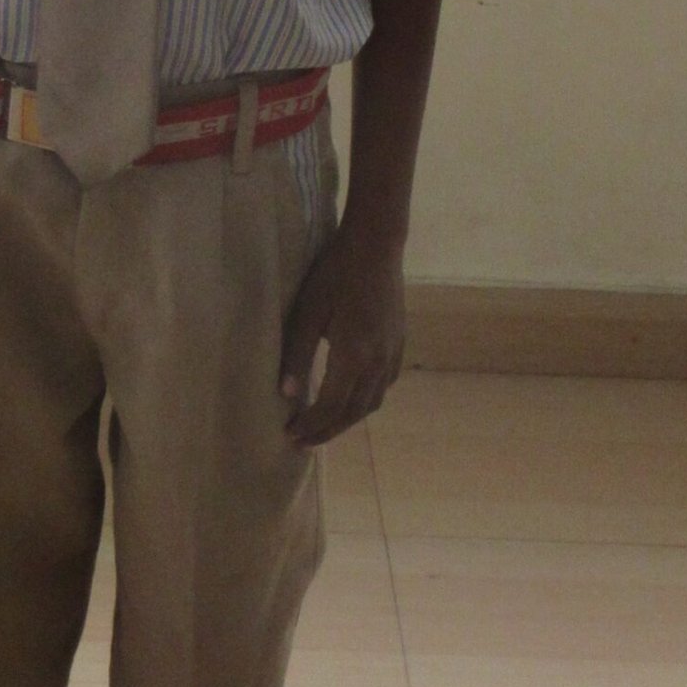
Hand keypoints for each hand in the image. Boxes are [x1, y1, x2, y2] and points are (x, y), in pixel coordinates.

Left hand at [279, 228, 406, 447]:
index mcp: (354, 356)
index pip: (331, 407)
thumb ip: (297, 355)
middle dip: (328, 430)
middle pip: (353, 412)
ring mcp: (393, 353)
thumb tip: (287, 394)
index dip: (311, 426)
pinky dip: (365, 400)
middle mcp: (378, 362)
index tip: (290, 436)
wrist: (376, 245)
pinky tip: (351, 397)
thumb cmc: (335, 274)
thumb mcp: (307, 313)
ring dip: (347, 418)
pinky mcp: (399, 343)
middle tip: (303, 441)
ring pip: (372, 401)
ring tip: (324, 424)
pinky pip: (384, 385)